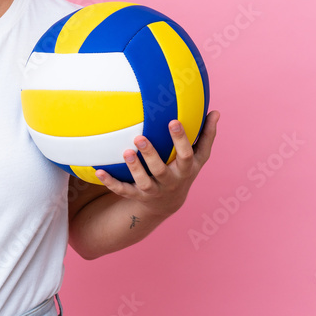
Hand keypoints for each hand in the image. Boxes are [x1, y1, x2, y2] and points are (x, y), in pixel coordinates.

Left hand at [94, 110, 220, 216]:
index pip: (186, 154)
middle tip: (140, 137)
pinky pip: (123, 190)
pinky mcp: (137, 196)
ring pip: (143, 182)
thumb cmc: (184, 170)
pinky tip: (99, 171)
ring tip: (126, 152)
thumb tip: (216, 112)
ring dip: (134, 169)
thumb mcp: (199, 156)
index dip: (181, 139)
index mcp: (185, 169)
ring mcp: (153, 190)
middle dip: (151, 155)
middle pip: (161, 170)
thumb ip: (207, 135)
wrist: (168, 203)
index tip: (173, 121)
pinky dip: (110, 183)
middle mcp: (170, 181)